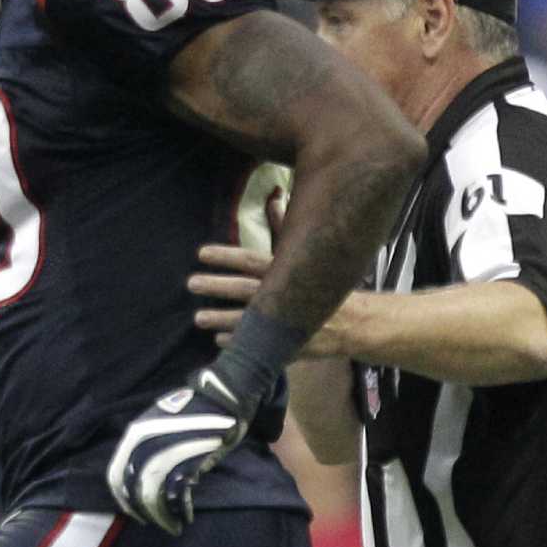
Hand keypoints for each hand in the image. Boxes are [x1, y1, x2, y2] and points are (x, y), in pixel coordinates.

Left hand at [106, 367, 249, 534]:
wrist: (222, 395)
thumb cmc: (193, 409)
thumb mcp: (159, 421)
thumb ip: (147, 444)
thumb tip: (141, 472)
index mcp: (135, 434)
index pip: (117, 474)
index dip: (124, 499)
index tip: (135, 512)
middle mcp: (146, 443)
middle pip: (135, 489)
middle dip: (145, 512)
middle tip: (156, 523)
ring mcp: (168, 452)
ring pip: (153, 495)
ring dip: (162, 516)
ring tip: (172, 526)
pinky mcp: (190, 460)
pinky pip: (178, 494)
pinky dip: (181, 509)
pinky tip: (186, 517)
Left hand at [189, 244, 350, 358]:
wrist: (355, 323)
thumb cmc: (327, 284)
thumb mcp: (310, 254)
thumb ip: (286, 229)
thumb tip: (274, 200)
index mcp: (286, 271)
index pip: (250, 260)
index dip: (225, 256)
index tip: (201, 253)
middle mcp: (283, 295)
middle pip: (243, 289)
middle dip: (215, 286)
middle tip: (191, 283)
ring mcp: (285, 322)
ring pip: (246, 320)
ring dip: (220, 318)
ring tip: (198, 317)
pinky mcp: (288, 344)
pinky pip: (259, 346)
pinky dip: (240, 343)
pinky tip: (219, 341)